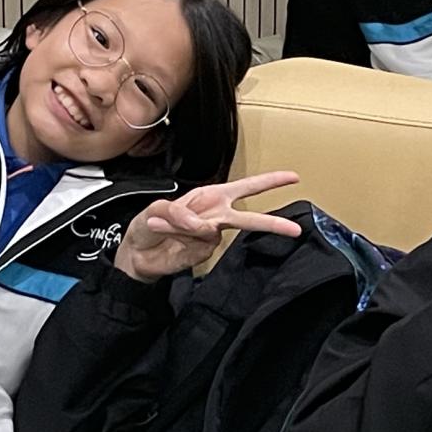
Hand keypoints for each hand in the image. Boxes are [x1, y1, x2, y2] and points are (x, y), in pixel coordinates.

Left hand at [114, 172, 301, 281]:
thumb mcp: (157, 208)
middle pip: (250, 218)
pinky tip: (171, 239)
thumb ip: (179, 213)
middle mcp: (216, 215)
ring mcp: (211, 236)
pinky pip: (200, 244)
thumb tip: (202, 226)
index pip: (246, 187)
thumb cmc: (148, 224)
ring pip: (213, 231)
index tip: (293, 178)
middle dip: (272, 223)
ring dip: (185, 228)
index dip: (270, 182)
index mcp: (211, 196)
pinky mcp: (204, 253)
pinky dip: (183, 239)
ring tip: (164, 226)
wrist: (137, 254)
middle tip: (294, 229)